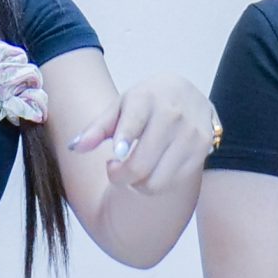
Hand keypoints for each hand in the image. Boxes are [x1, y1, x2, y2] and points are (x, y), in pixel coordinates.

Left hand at [66, 74, 212, 195]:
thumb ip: (96, 128)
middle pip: (141, 165)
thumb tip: (74, 148)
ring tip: (133, 168)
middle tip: (113, 169)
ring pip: (156, 181)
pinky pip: (172, 182)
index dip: (125, 140)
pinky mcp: (203, 149)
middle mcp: (173, 114)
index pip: (134, 122)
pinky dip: (157, 183)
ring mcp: (191, 133)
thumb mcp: (119, 107)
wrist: (188, 92)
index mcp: (147, 98)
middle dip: (119, 176)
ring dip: (137, 184)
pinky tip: (153, 168)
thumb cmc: (147, 102)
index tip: (116, 155)